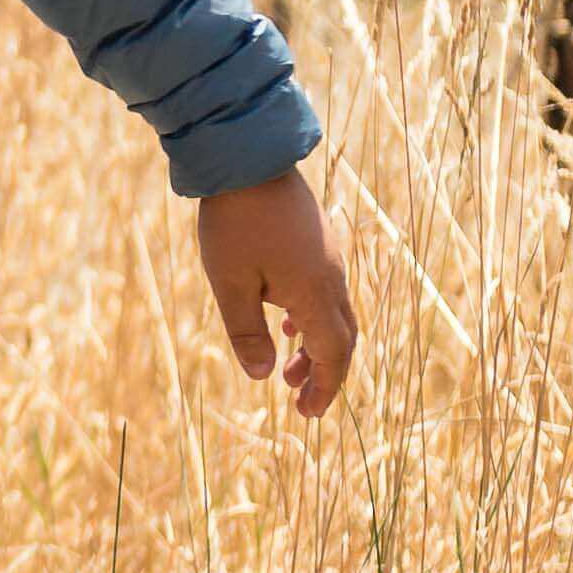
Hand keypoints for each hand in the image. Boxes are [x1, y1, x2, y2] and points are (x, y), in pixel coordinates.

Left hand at [194, 166, 356, 416]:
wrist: (248, 159)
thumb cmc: (234, 223)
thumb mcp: (229, 283)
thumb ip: (246, 332)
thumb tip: (261, 377)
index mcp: (315, 294)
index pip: (333, 355)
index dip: (325, 388)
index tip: (308, 414)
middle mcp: (332, 278)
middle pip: (342, 338)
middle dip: (325, 373)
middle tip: (302, 400)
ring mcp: (329, 257)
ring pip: (335, 314)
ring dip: (317, 345)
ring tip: (290, 367)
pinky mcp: (319, 241)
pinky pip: (327, 291)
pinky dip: (313, 317)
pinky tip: (287, 321)